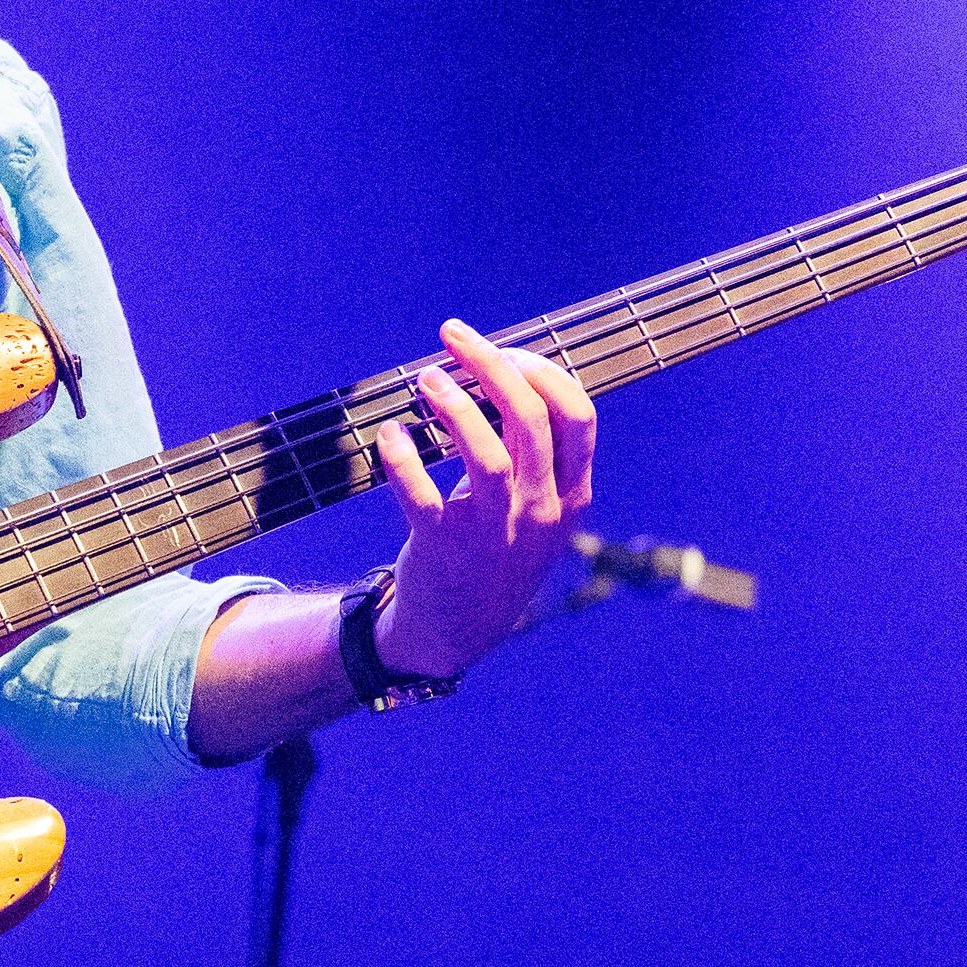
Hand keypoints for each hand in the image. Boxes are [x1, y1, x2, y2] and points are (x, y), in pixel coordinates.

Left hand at [370, 319, 596, 681]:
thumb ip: (533, 453)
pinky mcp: (444, 549)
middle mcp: (539, 511)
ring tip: (427, 378)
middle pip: (530, 419)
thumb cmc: (495, 550)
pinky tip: (389, 435)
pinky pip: (421, 497)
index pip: (577, 416)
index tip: (507, 349)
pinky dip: (402, 460)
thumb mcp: (534, 508)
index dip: (542, 370)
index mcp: (569, 496)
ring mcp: (494, 532)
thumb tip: (501, 370)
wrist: (457, 631)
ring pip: (487, 455)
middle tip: (453, 335)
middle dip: (492, 364)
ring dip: (455, 406)